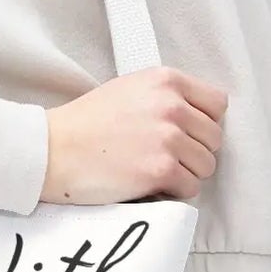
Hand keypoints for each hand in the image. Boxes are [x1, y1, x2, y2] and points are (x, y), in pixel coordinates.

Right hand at [43, 66, 227, 205]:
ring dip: (185, 173)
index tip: (186, 133)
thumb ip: (165, 96)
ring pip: (206, 165)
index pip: (217, 103)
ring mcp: (168, 138)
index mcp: (166, 80)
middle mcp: (172, 105)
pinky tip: (149, 184)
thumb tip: (197, 119)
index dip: (203, 122)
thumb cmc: (85, 123)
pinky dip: (173, 192)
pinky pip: (191, 188)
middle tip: (164, 157)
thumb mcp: (129, 89)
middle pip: (214, 138)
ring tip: (154, 170)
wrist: (53, 150)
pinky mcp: (161, 170)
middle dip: (194, 151)